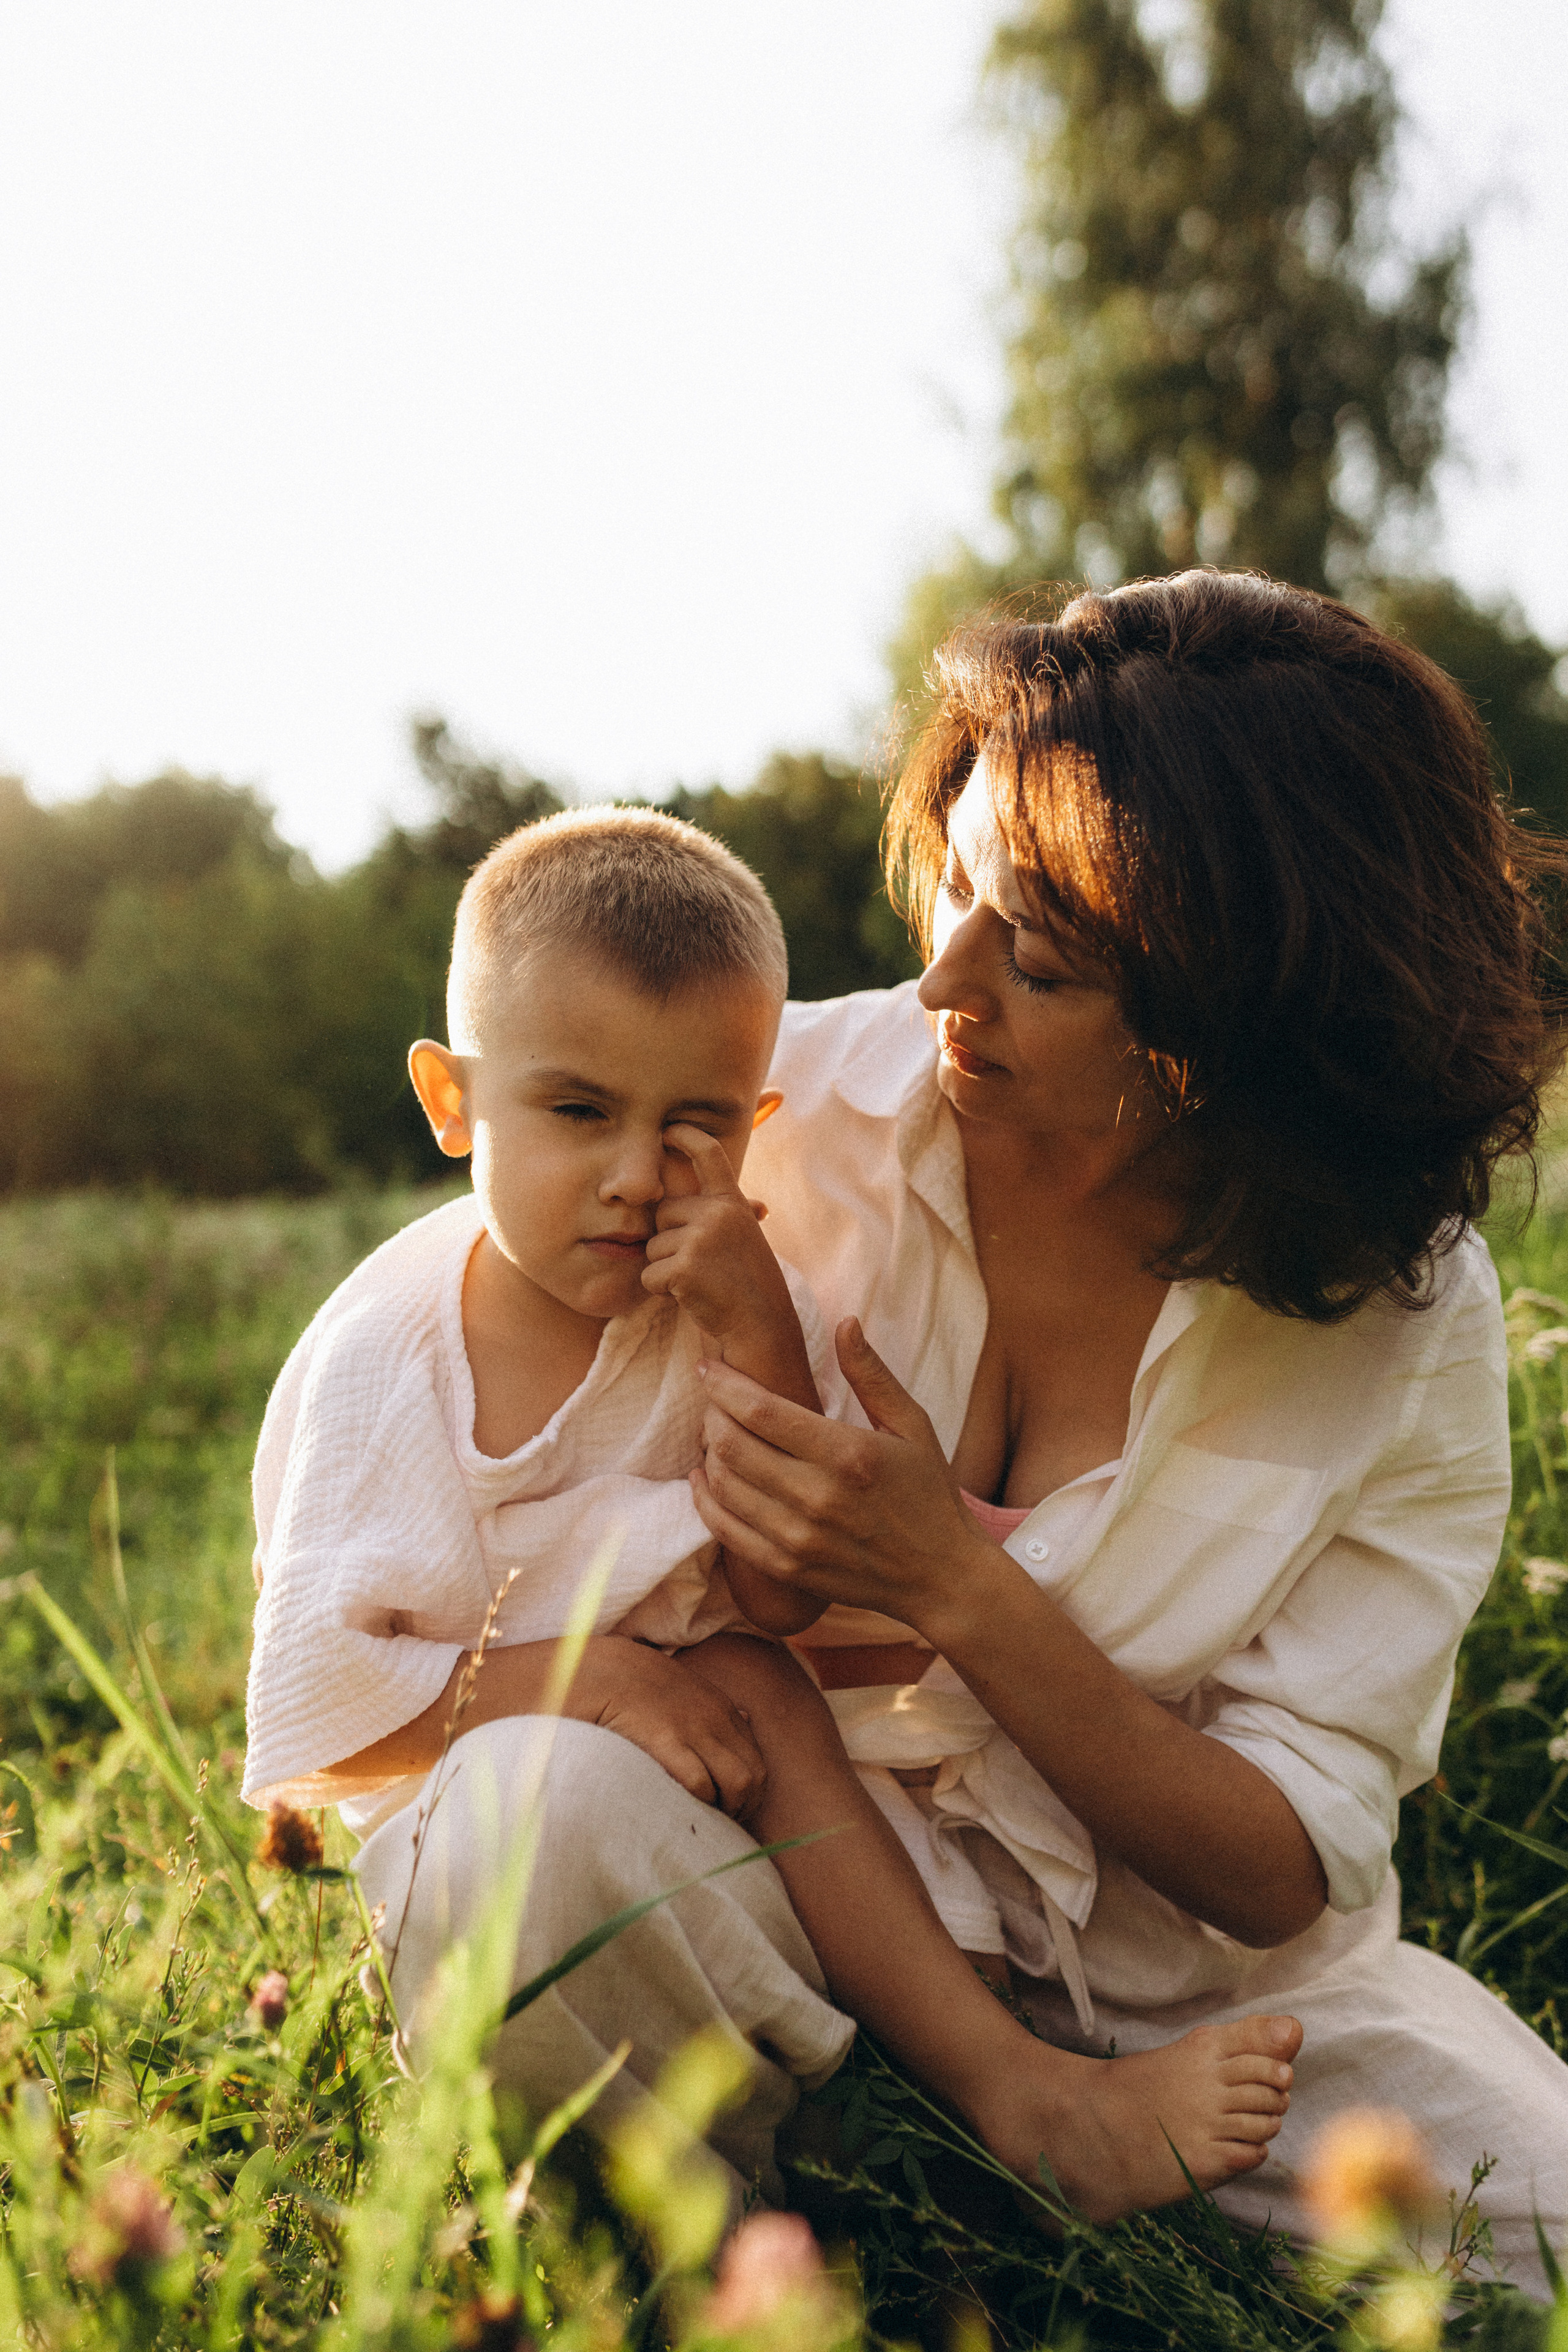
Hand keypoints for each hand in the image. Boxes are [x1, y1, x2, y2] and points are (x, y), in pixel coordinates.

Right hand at [569, 1633, 766, 1817]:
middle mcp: (717, 1721)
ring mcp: (695, 1731)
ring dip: (726, 1808)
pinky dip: (699, 1801)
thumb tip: (747, 1720)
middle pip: (754, 1776)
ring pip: (738, 1783)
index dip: (749, 1794)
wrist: (607, 1672)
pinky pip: (700, 1782)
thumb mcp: (691, 1691)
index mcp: (723, 1711)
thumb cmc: (644, 1688)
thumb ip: (717, 1711)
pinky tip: (683, 1806)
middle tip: (720, 1821)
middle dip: (743, 1806)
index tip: (730, 1809)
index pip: (757, 1762)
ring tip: (705, 1818)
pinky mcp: (668, 1742)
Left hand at [641, 1121, 790, 1347]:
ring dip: (665, 1269)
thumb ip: (718, 1216)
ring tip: (698, 1282)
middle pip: (664, 1213)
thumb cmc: (748, 1286)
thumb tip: (707, 1202)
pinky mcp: (685, 1265)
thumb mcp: (741, 1237)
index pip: (709, 1155)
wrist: (762, 1327)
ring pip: (653, 1246)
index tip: (669, 1129)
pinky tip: (689, 1296)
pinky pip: (649, 1274)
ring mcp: (702, 1237)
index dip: (686, 1136)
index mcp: (732, 1202)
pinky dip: (661, 1290)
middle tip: (699, 1266)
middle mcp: (718, 1212)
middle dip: (669, 1239)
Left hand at [691, 1316, 1005, 1642]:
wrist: (942, 1577)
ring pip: (724, 1486)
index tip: (709, 1369)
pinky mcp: (789, 1569)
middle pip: (732, 1446)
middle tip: (713, 1403)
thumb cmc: (929, 1493)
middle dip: (711, 1416)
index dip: (724, 1385)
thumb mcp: (912, 1425)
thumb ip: (872, 1374)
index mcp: (847, 1453)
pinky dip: (706, 1501)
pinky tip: (704, 1481)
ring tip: (713, 1435)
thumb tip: (846, 1321)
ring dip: (708, 1454)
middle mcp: (818, 1496)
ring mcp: (800, 1538)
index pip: (761, 1411)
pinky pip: (726, 1532)